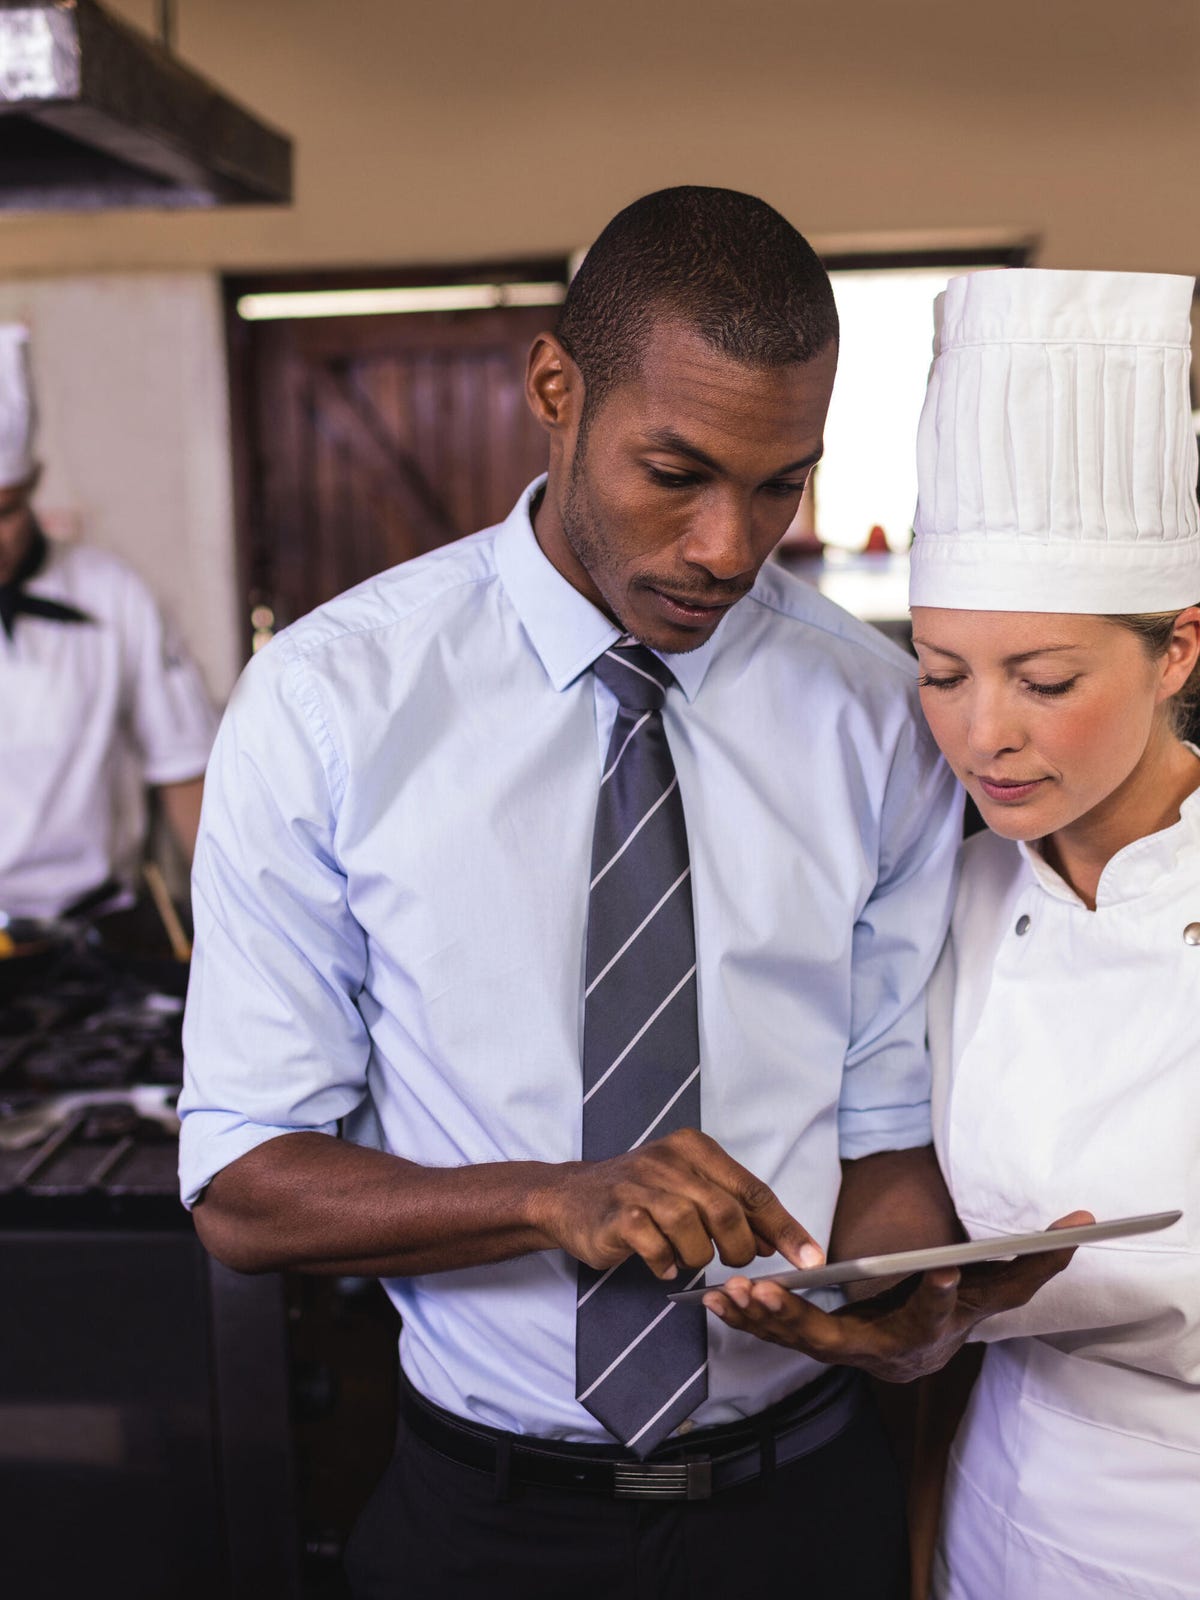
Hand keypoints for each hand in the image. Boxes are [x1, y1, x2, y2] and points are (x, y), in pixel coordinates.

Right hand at [532, 1127, 825, 1280]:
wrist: (569, 1197)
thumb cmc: (639, 1195)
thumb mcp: (688, 1188)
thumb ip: (730, 1207)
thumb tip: (777, 1241)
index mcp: (694, 1148)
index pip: (752, 1191)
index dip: (786, 1229)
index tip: (811, 1260)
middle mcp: (669, 1160)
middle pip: (728, 1213)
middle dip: (740, 1249)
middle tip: (734, 1263)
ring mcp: (640, 1186)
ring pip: (694, 1232)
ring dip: (698, 1256)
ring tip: (685, 1256)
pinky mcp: (618, 1214)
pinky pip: (658, 1248)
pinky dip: (666, 1263)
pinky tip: (660, 1262)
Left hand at [701, 1209, 1093, 1381]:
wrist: (927, 1349)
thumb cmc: (962, 1309)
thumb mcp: (999, 1288)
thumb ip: (1036, 1260)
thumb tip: (1084, 1223)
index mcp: (930, 1331)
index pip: (938, 1313)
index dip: (941, 1295)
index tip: (939, 1270)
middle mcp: (884, 1351)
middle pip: (842, 1343)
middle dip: (803, 1322)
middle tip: (772, 1293)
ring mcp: (846, 1351)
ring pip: (799, 1344)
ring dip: (763, 1320)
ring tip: (732, 1293)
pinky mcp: (816, 1344)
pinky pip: (779, 1335)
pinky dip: (749, 1318)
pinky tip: (716, 1299)